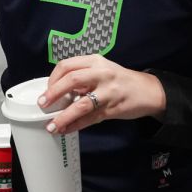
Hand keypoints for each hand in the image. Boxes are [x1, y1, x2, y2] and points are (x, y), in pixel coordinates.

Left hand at [39, 55, 166, 134]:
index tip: (46, 90)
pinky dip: (75, 125)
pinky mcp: (112, 108)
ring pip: (81, 104)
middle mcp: (102, 74)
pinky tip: (66, 129)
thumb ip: (82, 78)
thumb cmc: (121, 81)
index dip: (52, 79)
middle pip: (71, 80)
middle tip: (43, 104)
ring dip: (63, 116)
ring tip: (51, 126)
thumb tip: (57, 92)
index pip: (67, 66)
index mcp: (95, 61)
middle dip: (53, 94)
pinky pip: (90, 118)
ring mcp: (108, 92)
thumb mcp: (102, 71)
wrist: (149, 91)